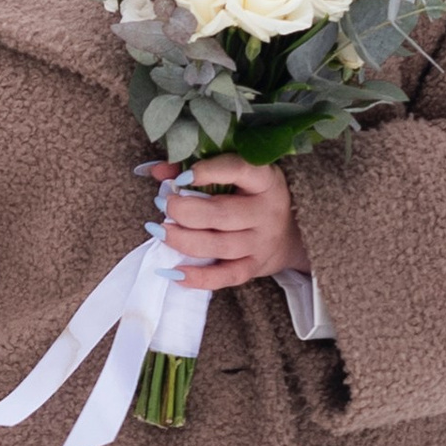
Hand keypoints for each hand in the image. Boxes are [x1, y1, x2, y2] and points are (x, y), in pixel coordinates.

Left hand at [139, 154, 308, 291]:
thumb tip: (158, 171)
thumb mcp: (233, 174)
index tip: (181, 178)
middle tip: (163, 204)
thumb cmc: (249, 195)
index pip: (240, 170)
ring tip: (160, 232)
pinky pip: (226, 276)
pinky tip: (174, 272)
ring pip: (220, 246)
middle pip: (222, 214)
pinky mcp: (255, 267)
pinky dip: (199, 278)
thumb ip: (194, 167)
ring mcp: (262, 243)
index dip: (209, 172)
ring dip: (184, 241)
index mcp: (265, 180)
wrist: (288, 232)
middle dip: (186, 211)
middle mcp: (267, 212)